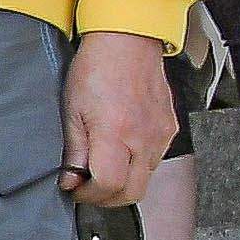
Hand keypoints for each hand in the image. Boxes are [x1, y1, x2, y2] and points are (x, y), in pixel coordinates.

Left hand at [63, 29, 176, 207]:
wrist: (128, 41)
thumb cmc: (96, 69)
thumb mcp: (71, 110)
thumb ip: (73, 150)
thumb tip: (70, 180)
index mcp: (115, 132)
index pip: (108, 185)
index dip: (88, 195)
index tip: (75, 188)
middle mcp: (144, 138)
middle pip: (132, 192)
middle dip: (106, 198)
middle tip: (88, 188)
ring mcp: (160, 135)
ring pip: (146, 179)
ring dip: (123, 182)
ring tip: (102, 167)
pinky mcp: (170, 129)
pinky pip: (155, 160)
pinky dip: (137, 165)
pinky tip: (121, 151)